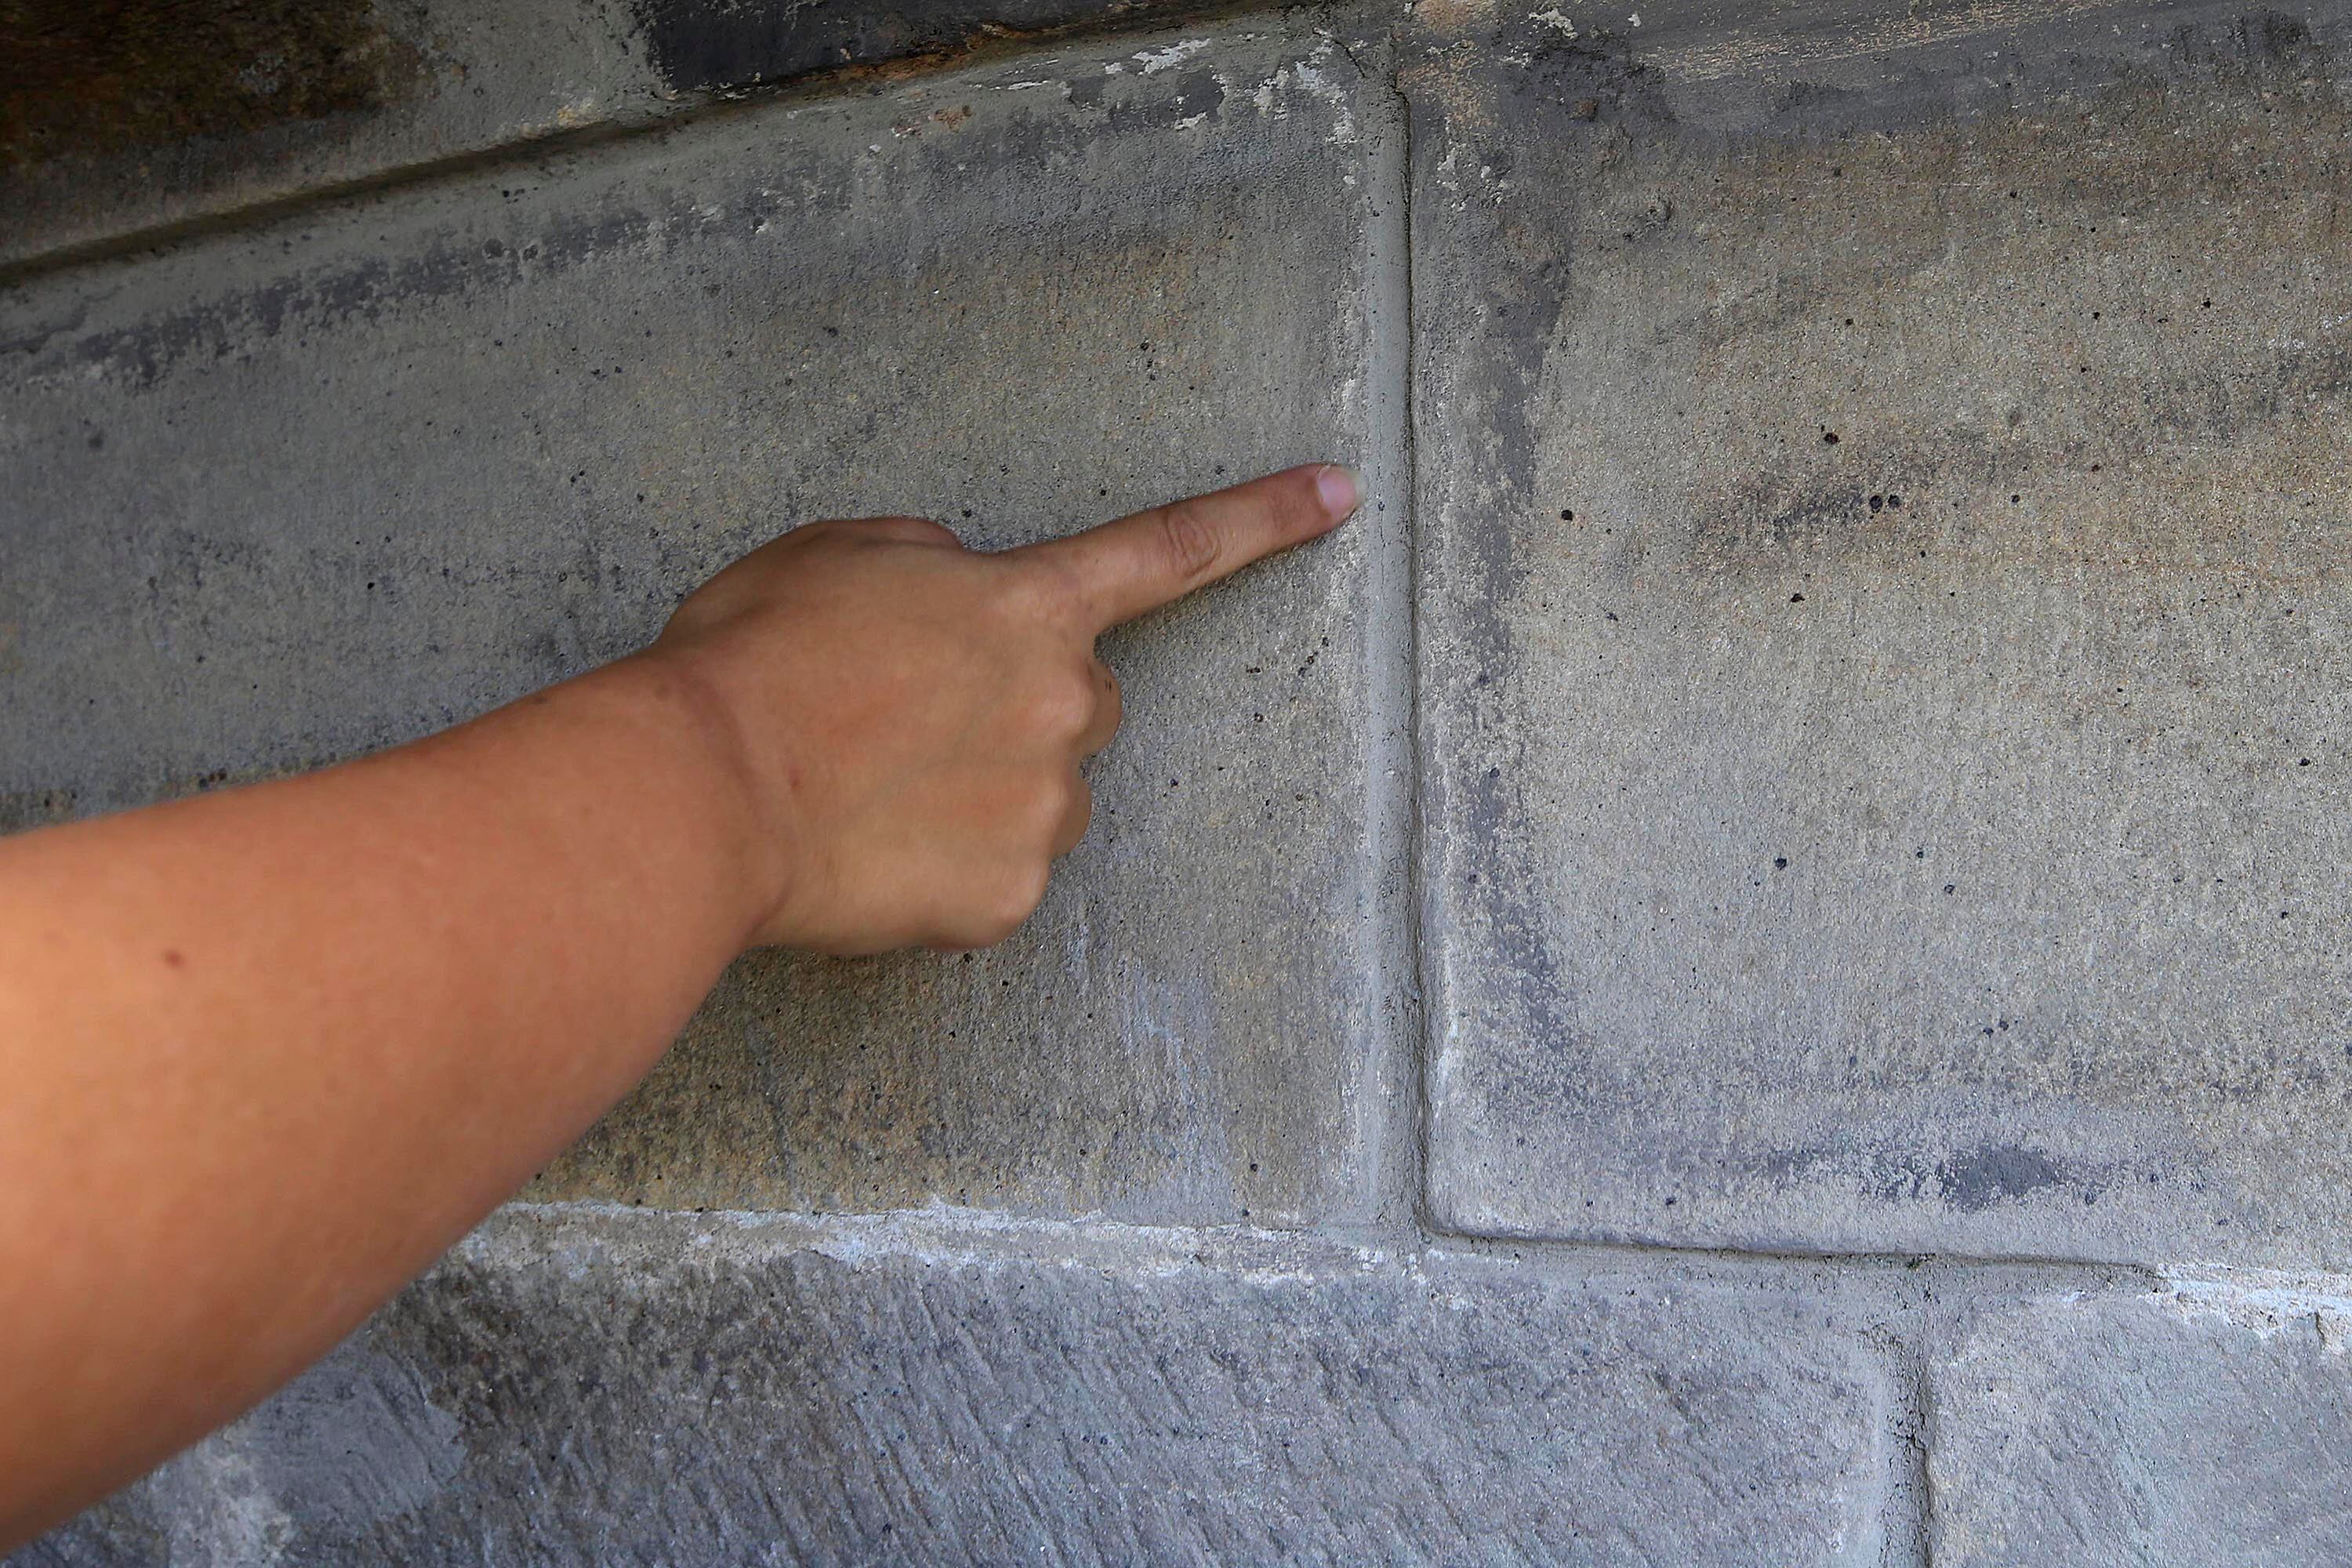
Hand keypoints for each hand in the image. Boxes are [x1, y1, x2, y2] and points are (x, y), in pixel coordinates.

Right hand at [646, 463, 1362, 954]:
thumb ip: (937, 565)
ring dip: (983, 792)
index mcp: (1027, 604)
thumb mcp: (838, 553)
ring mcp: (1046, 810)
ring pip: (1043, 798)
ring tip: (871, 791)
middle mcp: (1064, 704)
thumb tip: (962, 597)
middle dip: (1021, 708)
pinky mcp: (1011, 902)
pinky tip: (875, 853)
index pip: (1171, 548)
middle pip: (1084, 703)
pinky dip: (947, 872)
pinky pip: (997, 882)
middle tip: (908, 723)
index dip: (1262, 517)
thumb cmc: (751, 663)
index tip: (1342, 494)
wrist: (704, 793)